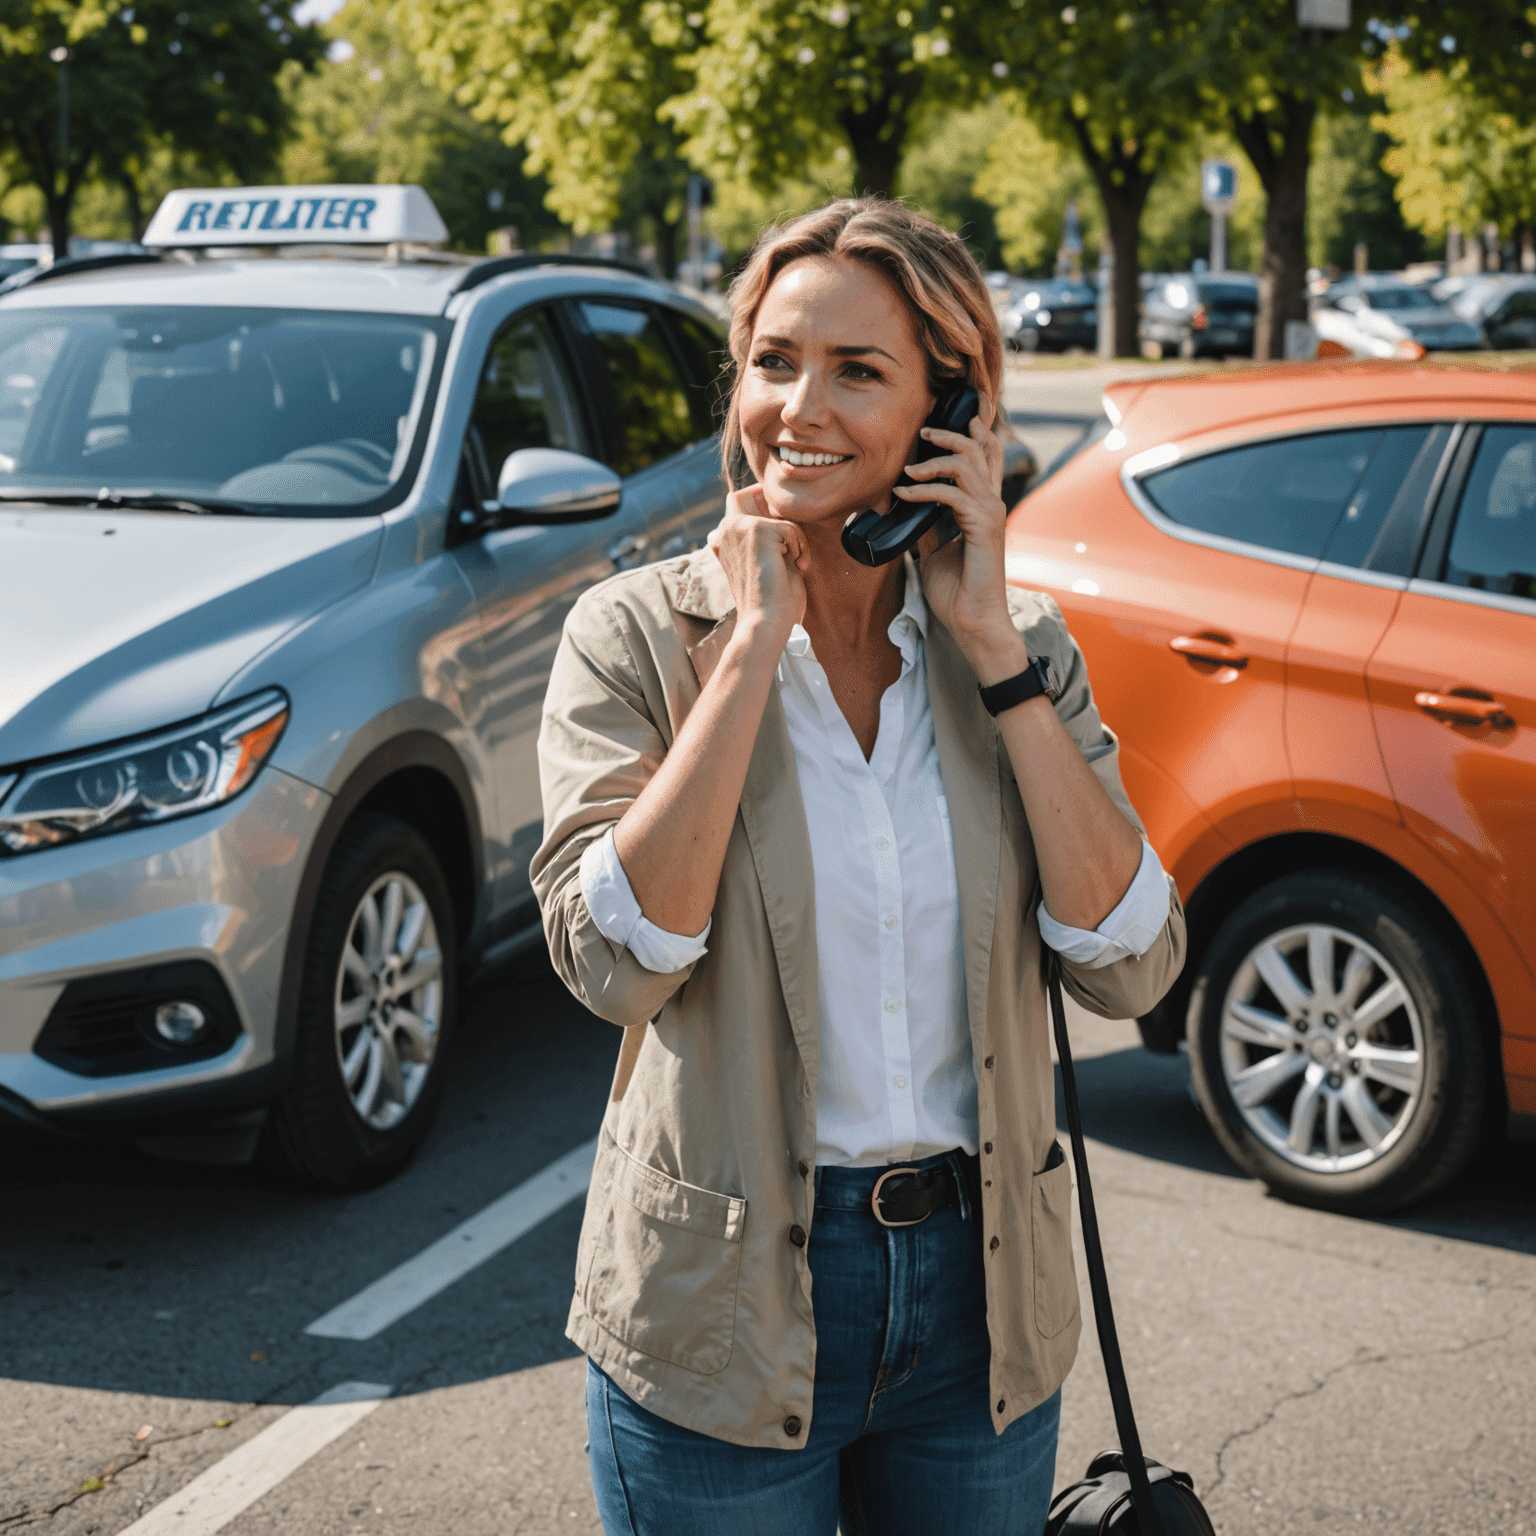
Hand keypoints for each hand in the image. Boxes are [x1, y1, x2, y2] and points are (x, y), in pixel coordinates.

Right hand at [707, 485, 809, 648]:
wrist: (765, 620)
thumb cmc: (768, 598)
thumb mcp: (764, 562)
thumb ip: (768, 539)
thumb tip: (781, 520)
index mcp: (724, 537)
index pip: (765, 527)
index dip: (780, 547)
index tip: (777, 571)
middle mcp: (726, 528)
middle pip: (775, 522)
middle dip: (790, 545)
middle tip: (790, 569)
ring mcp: (739, 527)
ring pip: (785, 525)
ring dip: (798, 549)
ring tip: (793, 568)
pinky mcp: (756, 529)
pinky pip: (792, 528)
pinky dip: (802, 549)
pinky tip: (796, 567)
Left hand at [907, 396, 1024, 682]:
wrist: (972, 623)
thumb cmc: (957, 593)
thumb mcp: (934, 550)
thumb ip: (926, 525)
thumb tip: (905, 505)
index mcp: (983, 507)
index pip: (985, 457)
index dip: (971, 431)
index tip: (944, 420)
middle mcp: (992, 504)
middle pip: (981, 447)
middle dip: (953, 431)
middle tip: (925, 428)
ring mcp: (990, 513)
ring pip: (967, 462)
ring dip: (934, 458)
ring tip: (908, 467)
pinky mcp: (983, 527)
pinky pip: (951, 494)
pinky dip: (923, 490)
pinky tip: (903, 493)